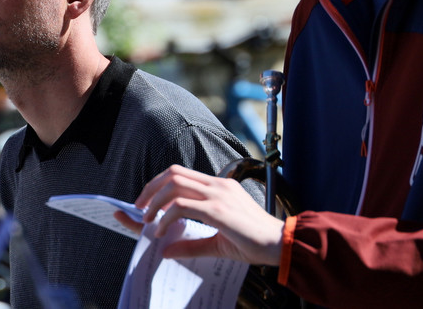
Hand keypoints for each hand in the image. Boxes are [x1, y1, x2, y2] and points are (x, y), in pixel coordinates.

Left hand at [133, 165, 284, 265]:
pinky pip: (182, 206)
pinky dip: (166, 217)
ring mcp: (219, 194)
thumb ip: (192, 244)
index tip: (145, 201)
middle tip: (139, 208)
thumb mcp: (218, 242)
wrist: (283, 245)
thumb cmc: (256, 243)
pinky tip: (161, 230)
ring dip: (154, 201)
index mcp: (220, 186)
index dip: (159, 184)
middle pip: (173, 173)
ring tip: (147, 219)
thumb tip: (166, 250)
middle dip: (151, 188)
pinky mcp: (219, 210)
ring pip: (174, 185)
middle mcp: (218, 184)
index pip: (182, 174)